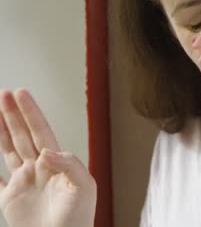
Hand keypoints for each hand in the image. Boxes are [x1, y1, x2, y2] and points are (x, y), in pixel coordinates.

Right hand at [0, 89, 95, 226]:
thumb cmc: (79, 218)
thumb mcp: (84, 186)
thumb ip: (69, 164)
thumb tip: (46, 151)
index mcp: (57, 164)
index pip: (41, 131)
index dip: (31, 113)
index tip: (21, 93)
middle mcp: (39, 169)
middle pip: (23, 135)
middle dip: (13, 115)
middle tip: (3, 94)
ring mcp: (23, 182)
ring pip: (8, 150)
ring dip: (0, 131)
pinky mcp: (9, 200)